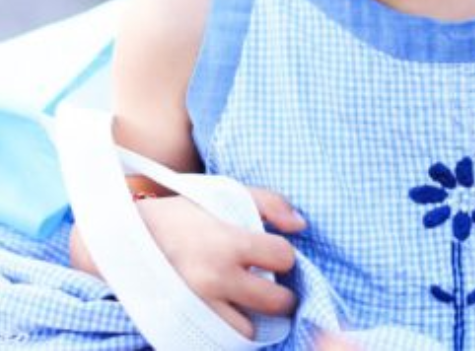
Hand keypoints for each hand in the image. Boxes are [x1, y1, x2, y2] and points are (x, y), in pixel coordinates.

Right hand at [72, 185, 303, 338]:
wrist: (118, 237)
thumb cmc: (179, 213)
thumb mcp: (225, 194)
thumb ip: (269, 203)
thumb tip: (301, 226)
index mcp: (229, 243)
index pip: (284, 258)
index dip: (285, 256)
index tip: (274, 255)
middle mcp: (215, 278)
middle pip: (275, 302)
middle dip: (282, 296)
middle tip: (274, 289)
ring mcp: (195, 306)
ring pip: (246, 332)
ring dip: (253, 320)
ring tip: (249, 305)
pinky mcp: (176, 325)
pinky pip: (214, 343)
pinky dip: (225, 336)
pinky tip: (227, 317)